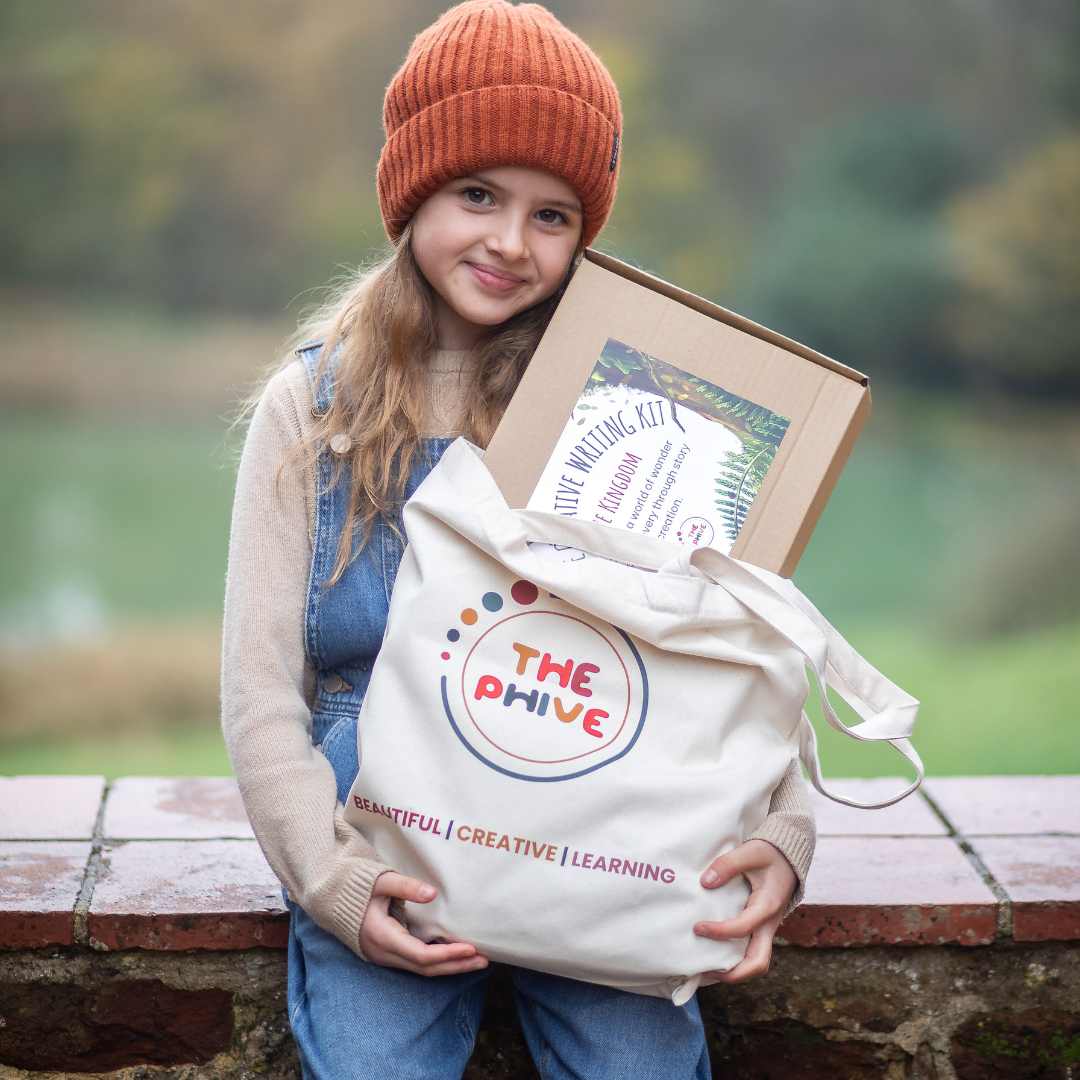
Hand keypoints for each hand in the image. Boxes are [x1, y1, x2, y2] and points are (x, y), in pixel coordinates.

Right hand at [359, 871, 489, 976]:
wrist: (333, 899)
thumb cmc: (359, 887)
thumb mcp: (381, 881)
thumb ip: (406, 886)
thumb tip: (433, 893)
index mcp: (383, 937)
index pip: (421, 955)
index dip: (447, 954)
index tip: (471, 948)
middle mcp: (384, 953)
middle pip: (425, 968)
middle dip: (456, 965)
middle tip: (484, 960)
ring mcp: (385, 957)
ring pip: (421, 970)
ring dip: (450, 967)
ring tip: (477, 961)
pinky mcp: (389, 954)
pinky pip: (416, 964)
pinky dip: (437, 962)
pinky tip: (455, 956)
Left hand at [693, 838, 796, 984]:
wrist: (787, 858)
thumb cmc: (768, 854)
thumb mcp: (749, 851)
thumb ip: (727, 865)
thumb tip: (705, 883)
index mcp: (767, 906)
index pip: (743, 928)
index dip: (719, 931)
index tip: (697, 927)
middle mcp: (769, 924)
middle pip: (758, 962)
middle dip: (733, 973)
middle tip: (704, 971)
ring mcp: (766, 929)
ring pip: (756, 962)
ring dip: (734, 972)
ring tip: (705, 972)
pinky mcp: (761, 928)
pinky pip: (750, 952)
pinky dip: (735, 961)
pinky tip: (713, 957)